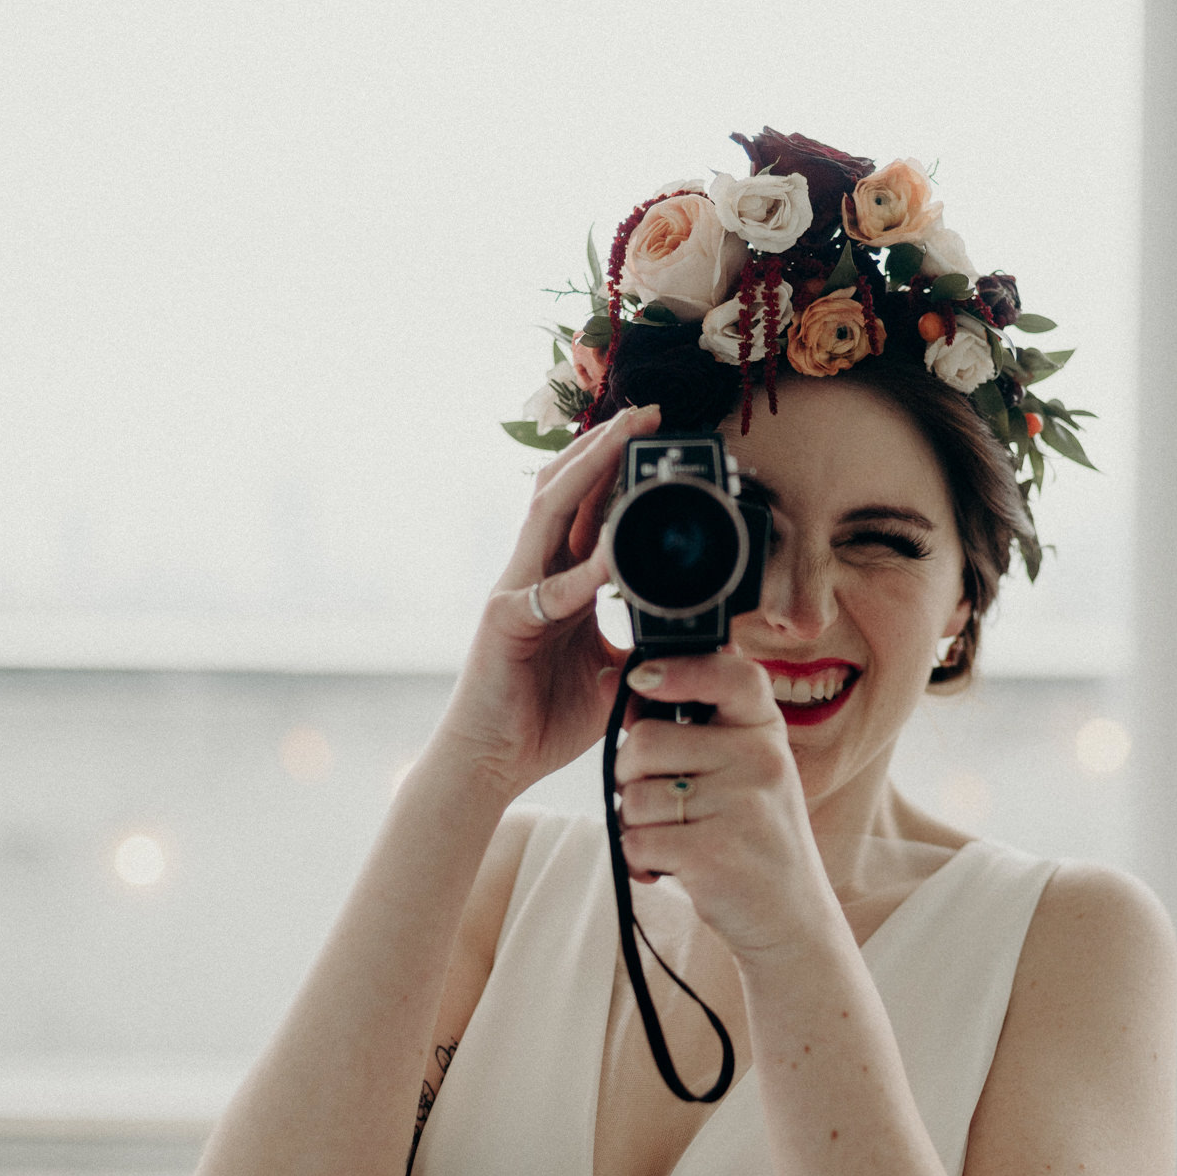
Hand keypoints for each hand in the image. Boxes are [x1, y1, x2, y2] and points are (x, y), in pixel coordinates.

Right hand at [429, 404, 663, 797]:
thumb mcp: (610, 674)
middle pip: (566, 488)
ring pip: (548, 510)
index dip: (616, 468)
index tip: (656, 438)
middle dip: (605, 445)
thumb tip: (685, 635)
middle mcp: (534, 573)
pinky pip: (550, 590)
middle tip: (647, 411)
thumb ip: (639, 643)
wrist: (491, 764)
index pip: (587, 508)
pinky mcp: (504, 622)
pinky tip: (613, 554)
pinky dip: (584, 571)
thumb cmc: (543, 720)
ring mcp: (514, 590)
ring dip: (587, 469)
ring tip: (621, 434)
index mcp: (559, 580)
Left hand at [612, 648, 843, 958]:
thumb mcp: (734, 767)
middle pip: (647, 740)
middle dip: (631, 774)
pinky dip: (638, 859)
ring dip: (635, 823)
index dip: (677, 667)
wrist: (790, 914)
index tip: (641, 679)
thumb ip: (676, 722)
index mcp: (766, 730)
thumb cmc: (750, 832)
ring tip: (671, 836)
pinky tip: (667, 866)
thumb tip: (604, 679)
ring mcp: (741, 807)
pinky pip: (636, 841)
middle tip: (659, 799)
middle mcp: (761, 761)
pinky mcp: (714, 855)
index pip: (729, 673)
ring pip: (636, 795)